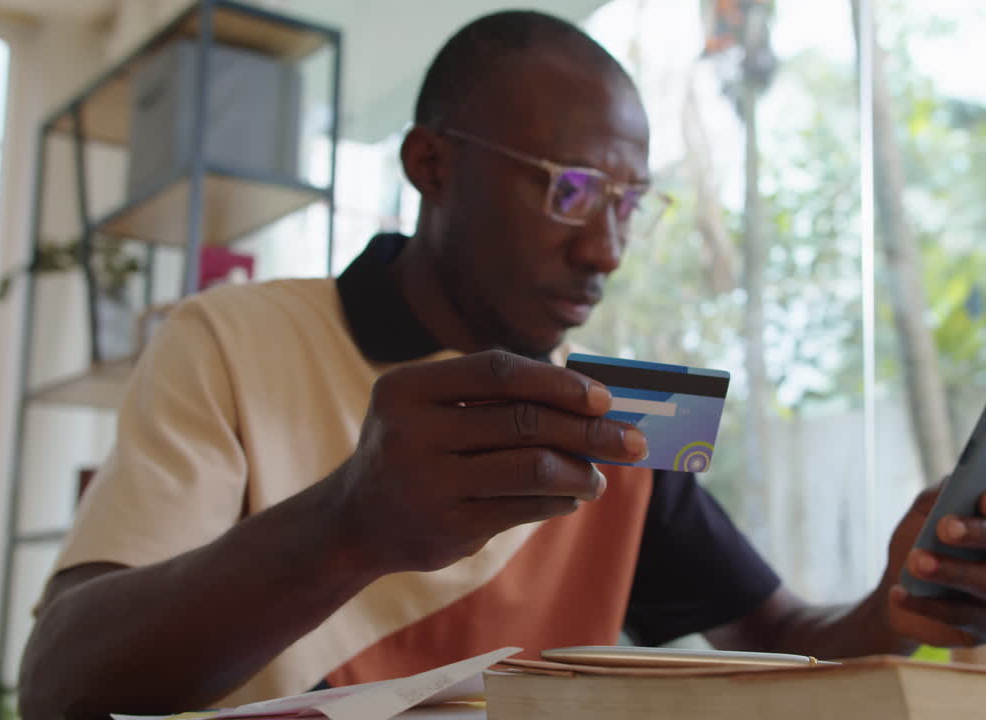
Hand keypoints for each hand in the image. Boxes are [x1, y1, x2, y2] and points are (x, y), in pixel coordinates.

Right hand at [330, 350, 646, 574]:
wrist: (354, 522)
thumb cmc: (416, 450)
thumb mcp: (430, 410)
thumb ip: (493, 399)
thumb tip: (590, 399)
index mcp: (407, 388)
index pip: (498, 371)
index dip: (558, 381)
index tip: (603, 397)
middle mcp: (410, 432)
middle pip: (523, 421)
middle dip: (588, 431)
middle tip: (631, 441)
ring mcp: (426, 483)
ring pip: (530, 468)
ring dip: (580, 471)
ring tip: (600, 476)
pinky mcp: (445, 527)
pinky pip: (522, 508)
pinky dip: (558, 500)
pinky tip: (572, 496)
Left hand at [879, 482, 985, 647]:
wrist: (899, 589)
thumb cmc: (921, 542)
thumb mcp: (923, 512)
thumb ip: (939, 494)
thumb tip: (954, 481)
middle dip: (980, 533)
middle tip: (944, 528)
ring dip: (953, 571)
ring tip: (916, 562)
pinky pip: (968, 617)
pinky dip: (930, 605)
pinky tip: (901, 593)